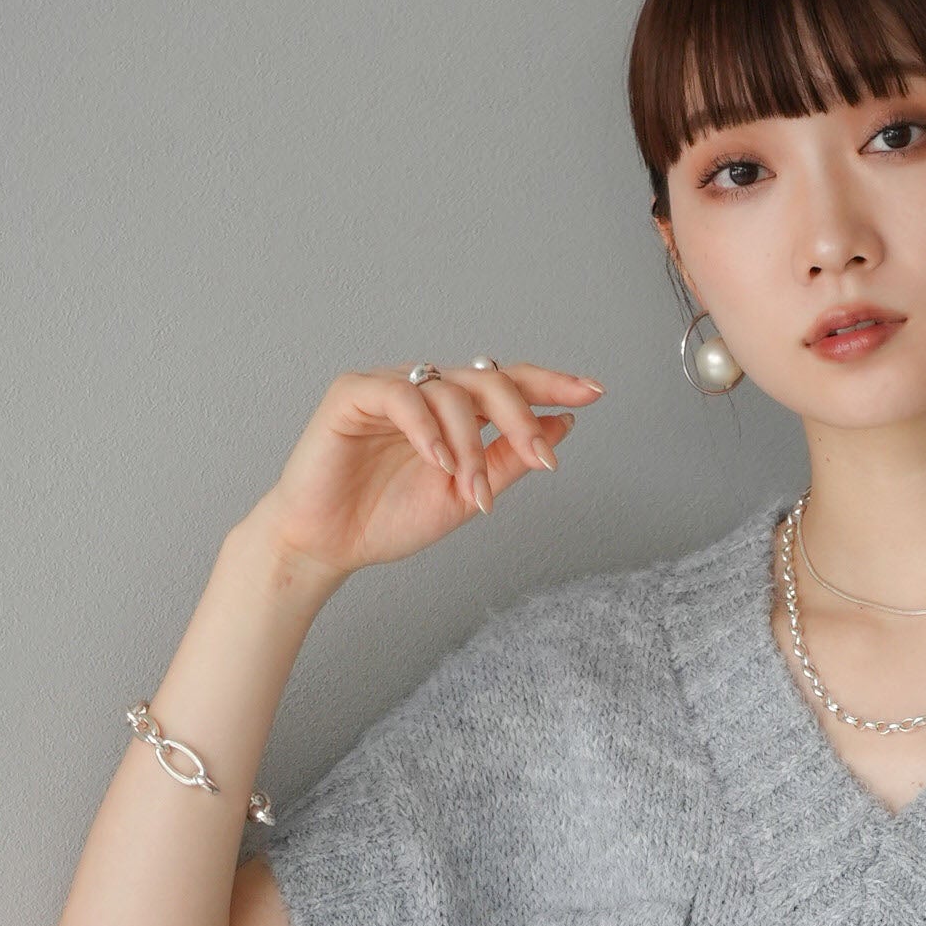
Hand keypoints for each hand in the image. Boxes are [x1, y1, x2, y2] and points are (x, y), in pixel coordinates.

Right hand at [244, 359, 604, 586]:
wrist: (330, 545)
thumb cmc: (389, 518)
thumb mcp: (468, 496)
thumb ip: (511, 460)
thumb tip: (563, 426)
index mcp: (456, 412)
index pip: (510, 385)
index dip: (551, 385)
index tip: (595, 392)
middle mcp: (428, 392)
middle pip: (489, 380)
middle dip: (523, 418)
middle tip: (542, 458)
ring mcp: (391, 388)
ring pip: (451, 392)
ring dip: (471, 443)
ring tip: (470, 487)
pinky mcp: (353, 393)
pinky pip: (402, 397)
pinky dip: (428, 430)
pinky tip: (439, 461)